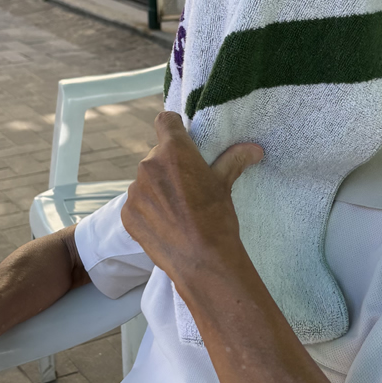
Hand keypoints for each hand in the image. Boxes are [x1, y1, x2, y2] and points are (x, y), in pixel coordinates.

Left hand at [121, 111, 262, 288]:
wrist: (202, 261)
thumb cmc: (216, 219)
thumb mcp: (224, 185)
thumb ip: (233, 160)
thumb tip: (254, 150)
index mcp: (173, 151)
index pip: (165, 121)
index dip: (174, 128)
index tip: (181, 139)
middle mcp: (148, 165)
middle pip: (156, 155)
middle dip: (169, 166)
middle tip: (187, 187)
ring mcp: (135, 190)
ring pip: (145, 181)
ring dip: (157, 189)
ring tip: (177, 210)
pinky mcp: (127, 213)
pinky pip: (136, 204)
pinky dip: (148, 210)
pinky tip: (166, 224)